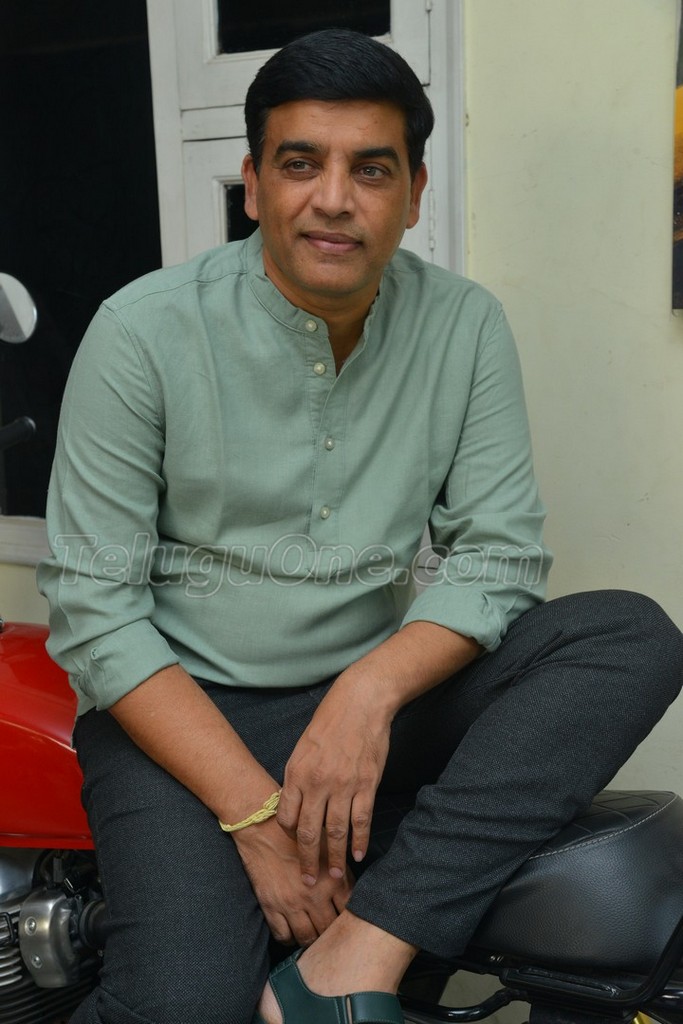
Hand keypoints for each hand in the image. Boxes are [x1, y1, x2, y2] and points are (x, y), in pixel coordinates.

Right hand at [232, 816, 351, 945]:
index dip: (350, 919)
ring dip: (312, 940)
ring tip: (314, 935)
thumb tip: (356, 891)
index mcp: (332, 880)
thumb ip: (341, 869)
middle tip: (331, 933)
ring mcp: (291, 903)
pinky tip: (294, 932)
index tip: (348, 920)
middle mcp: (313, 895)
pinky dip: (290, 939)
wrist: (263, 828)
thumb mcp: (328, 846)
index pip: (349, 912)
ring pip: (308, 938)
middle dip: (332, 934)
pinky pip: (283, 936)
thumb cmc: (298, 834)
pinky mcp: (271, 907)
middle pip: (329, 929)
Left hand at [277, 672, 391, 884]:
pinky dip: (359, 841)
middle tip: (308, 883)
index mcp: (297, 773)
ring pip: (335, 832)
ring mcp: (344, 785)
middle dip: (307, 862)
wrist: (360, 703)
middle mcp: (318, 783)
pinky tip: (357, 855)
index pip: (286, 818)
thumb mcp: (303, 747)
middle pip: (308, 832)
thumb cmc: (329, 722)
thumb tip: (295, 804)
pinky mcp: (367, 785)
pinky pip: (361, 820)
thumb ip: (298, 777)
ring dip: (333, 858)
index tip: (292, 850)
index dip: (288, 838)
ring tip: (333, 876)